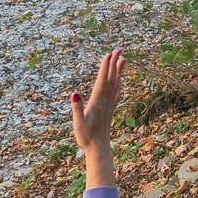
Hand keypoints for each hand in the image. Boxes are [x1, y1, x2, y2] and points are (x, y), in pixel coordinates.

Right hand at [72, 48, 123, 171]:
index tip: (109, 54)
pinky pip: (116, 93)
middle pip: (111, 78)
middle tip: (119, 49)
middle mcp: (105, 101)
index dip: (105, 67)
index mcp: (97, 101)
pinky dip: (119, 83)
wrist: (98, 149)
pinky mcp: (110, 109)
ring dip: (119, 71)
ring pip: (116, 84)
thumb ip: (77, 107)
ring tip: (123, 59)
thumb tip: (74, 93)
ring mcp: (109, 105)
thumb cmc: (86, 137)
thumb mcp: (78, 123)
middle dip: (114, 63)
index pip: (102, 80)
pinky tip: (120, 80)